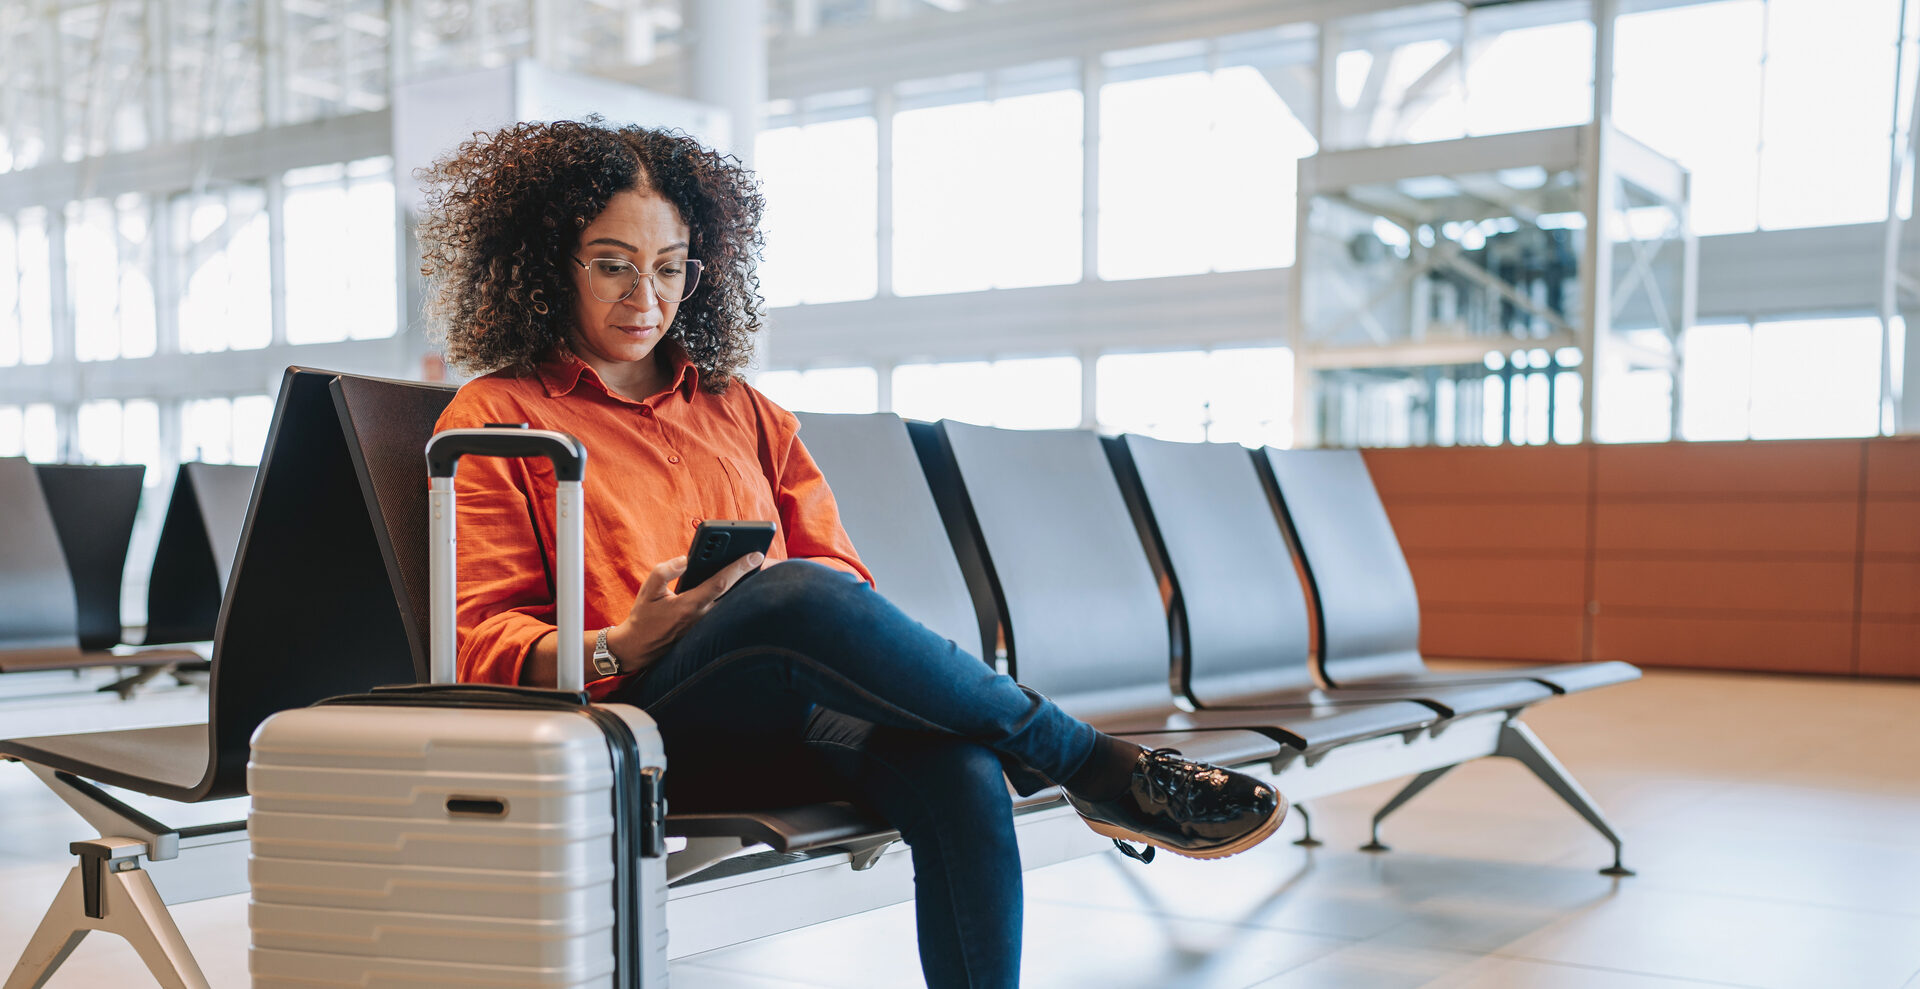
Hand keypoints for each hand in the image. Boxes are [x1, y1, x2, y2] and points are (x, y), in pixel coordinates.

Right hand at [606, 552, 764, 670]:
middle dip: (752, 576)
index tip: (756, 554)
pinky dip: (736, 597)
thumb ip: (664, 571)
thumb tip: (685, 560)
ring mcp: (706, 627)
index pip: (720, 583)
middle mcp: (702, 618)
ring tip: (759, 567)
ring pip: (732, 605)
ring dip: (746, 587)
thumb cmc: (643, 617)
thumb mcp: (647, 590)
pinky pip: (725, 612)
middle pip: (735, 595)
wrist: (638, 648)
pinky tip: (744, 584)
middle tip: (767, 558)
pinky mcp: (706, 631)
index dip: (740, 567)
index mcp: (688, 605)